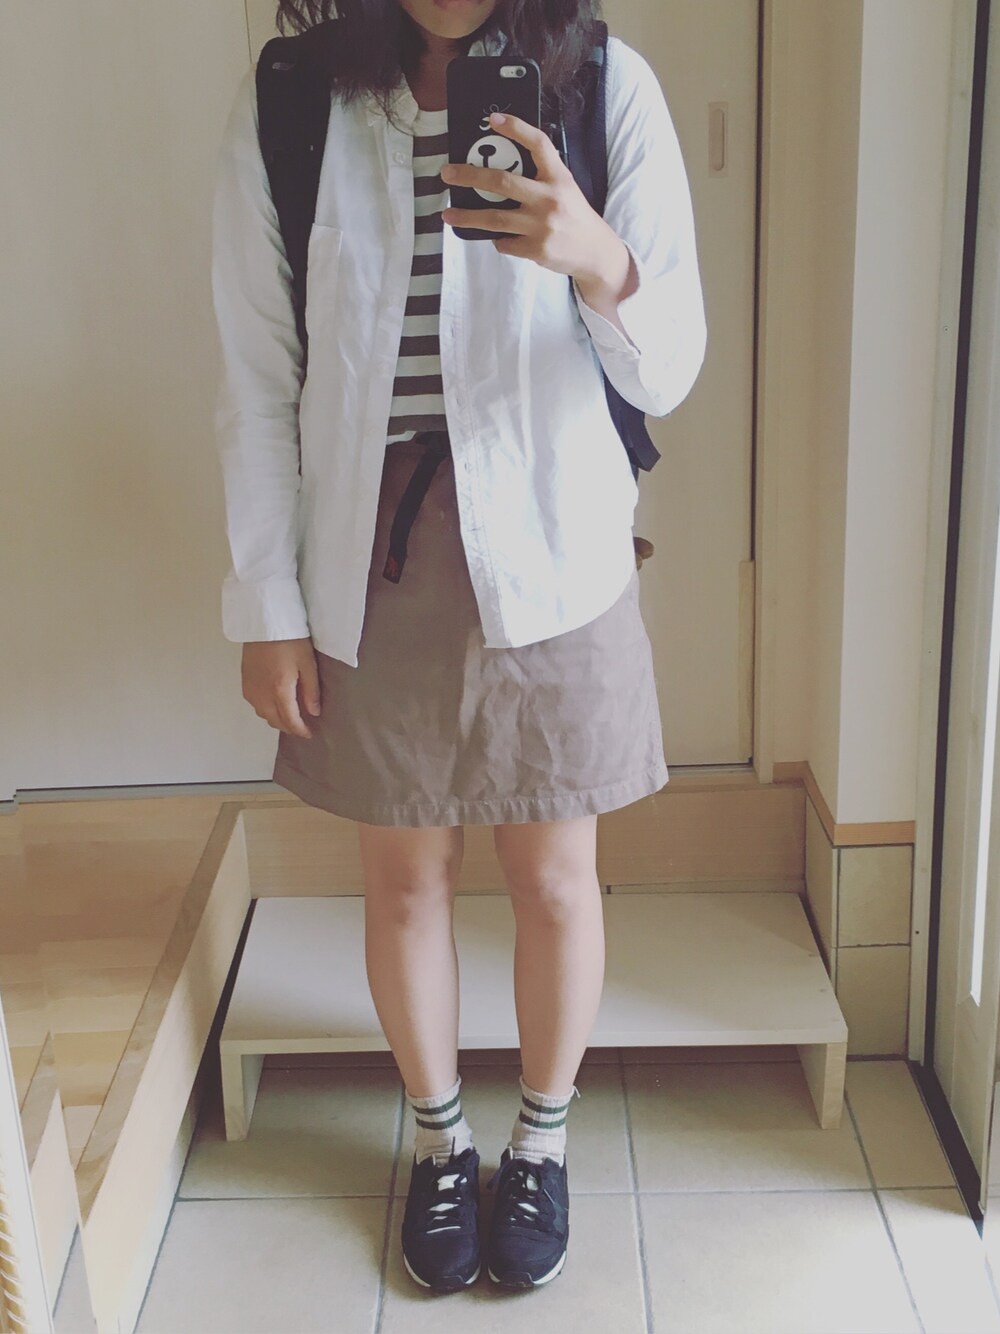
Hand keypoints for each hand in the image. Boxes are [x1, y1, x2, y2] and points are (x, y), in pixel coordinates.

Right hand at [241, 637, 320, 738]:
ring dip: (276, 719)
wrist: (264, 623)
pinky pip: (255, 704)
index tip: (309, 733)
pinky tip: (275, 702)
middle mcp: (261, 694)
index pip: (290, 721)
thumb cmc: (289, 640)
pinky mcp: (244, 682)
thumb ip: (311, 691)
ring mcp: (250, 689)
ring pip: (263, 714)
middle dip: (289, 727)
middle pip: (275, 721)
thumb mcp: (307, 664)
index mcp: (279, 691)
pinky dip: (266, 709)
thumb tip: (314, 712)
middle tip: (301, 726)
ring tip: (290, 715)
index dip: (300, 730)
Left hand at [440, 111, 624, 285]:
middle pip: (502, 182)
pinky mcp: (536, 249)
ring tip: (448, 214)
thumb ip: (540, 177)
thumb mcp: (564, 189)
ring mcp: (542, 226)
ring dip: (467, 216)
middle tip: (447, 173)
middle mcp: (549, 199)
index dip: (516, 128)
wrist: (595, 253)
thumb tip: (500, 167)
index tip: (494, 119)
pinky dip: (498, 239)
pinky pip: (505, 242)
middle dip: (470, 176)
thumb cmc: (574, 216)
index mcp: (558, 178)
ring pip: (495, 218)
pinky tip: (500, 237)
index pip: (538, 144)